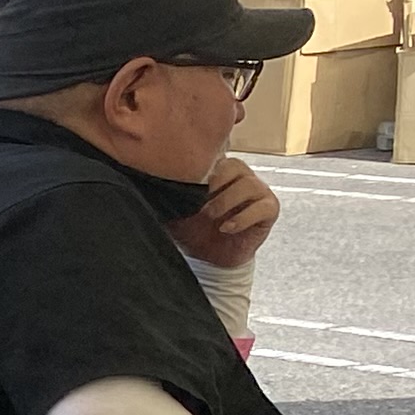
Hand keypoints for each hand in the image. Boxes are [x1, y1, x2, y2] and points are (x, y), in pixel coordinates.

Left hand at [172, 155, 281, 269]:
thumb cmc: (193, 229)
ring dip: (226, 201)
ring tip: (210, 216)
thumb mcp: (174, 211)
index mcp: (219, 171)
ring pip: (249, 184)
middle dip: (215, 184)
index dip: (203, 168)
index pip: (216, 156)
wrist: (210, 258)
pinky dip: (242, 218)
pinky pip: (263, 207)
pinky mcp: (269, 210)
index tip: (187, 185)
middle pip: (235, 165)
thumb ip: (166, 195)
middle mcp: (242, 177)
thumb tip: (145, 184)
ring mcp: (258, 192)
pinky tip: (226, 228)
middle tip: (199, 203)